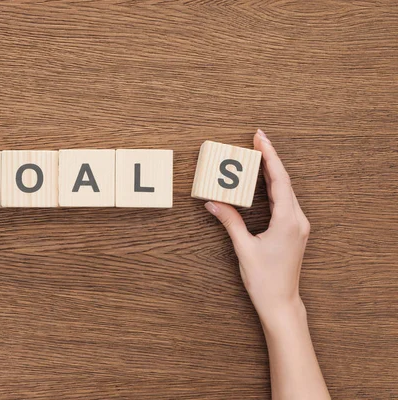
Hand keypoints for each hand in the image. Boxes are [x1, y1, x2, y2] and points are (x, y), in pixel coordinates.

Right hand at [204, 129, 310, 327]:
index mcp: (288, 221)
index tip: (260, 139)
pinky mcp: (294, 230)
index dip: (269, 157)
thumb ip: (230, 221)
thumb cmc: (265, 280)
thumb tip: (213, 202)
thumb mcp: (243, 248)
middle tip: (257, 139)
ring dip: (272, 171)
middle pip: (285, 180)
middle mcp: (297, 220)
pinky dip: (274, 186)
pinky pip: (285, 200)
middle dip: (270, 158)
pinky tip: (264, 180)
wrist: (281, 302)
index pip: (280, 180)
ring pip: (286, 190)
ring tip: (258, 155)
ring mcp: (298, 225)